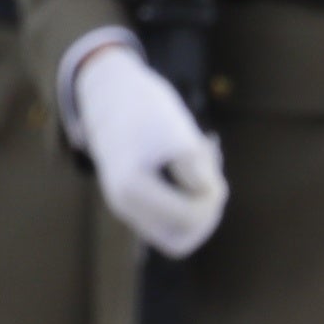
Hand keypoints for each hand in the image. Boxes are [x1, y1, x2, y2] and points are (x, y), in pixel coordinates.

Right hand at [74, 46, 227, 257]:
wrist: (110, 89)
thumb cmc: (147, 108)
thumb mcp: (183, 137)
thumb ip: (201, 176)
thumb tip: (210, 203)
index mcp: (131, 190)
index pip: (192, 219)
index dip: (212, 196)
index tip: (210, 165)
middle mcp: (123, 205)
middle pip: (184, 235)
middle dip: (206, 208)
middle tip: (209, 171)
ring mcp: (126, 205)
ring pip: (178, 229)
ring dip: (198, 204)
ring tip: (200, 167)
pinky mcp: (134, 199)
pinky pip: (169, 217)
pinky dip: (187, 199)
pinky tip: (190, 167)